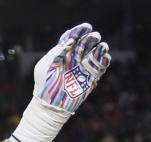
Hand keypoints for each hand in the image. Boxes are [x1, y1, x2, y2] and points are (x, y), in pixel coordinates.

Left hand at [10, 24, 109, 141]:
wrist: (50, 105)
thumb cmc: (44, 85)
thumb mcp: (45, 66)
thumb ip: (56, 52)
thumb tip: (71, 42)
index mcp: (63, 53)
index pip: (73, 38)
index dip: (80, 31)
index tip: (86, 27)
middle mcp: (74, 59)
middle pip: (85, 44)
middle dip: (91, 39)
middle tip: (95, 37)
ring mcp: (82, 69)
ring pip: (95, 55)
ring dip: (100, 49)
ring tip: (103, 46)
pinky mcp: (89, 80)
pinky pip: (99, 69)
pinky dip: (104, 62)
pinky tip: (106, 58)